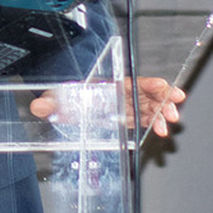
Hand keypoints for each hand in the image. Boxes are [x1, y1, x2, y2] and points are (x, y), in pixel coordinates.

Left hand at [29, 77, 185, 137]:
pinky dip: (153, 123)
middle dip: (163, 100)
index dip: (150, 84)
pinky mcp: (123, 118)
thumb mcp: (55, 97)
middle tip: (174, 109)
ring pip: (148, 107)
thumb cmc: (63, 94)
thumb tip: (38, 107)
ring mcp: (123, 106)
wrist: (61, 100)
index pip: (133, 82)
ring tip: (169, 124)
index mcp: (108, 84)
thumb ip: (48, 102)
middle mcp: (119, 93)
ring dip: (161, 114)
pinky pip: (142, 119)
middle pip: (147, 94)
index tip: (163, 87)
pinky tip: (159, 130)